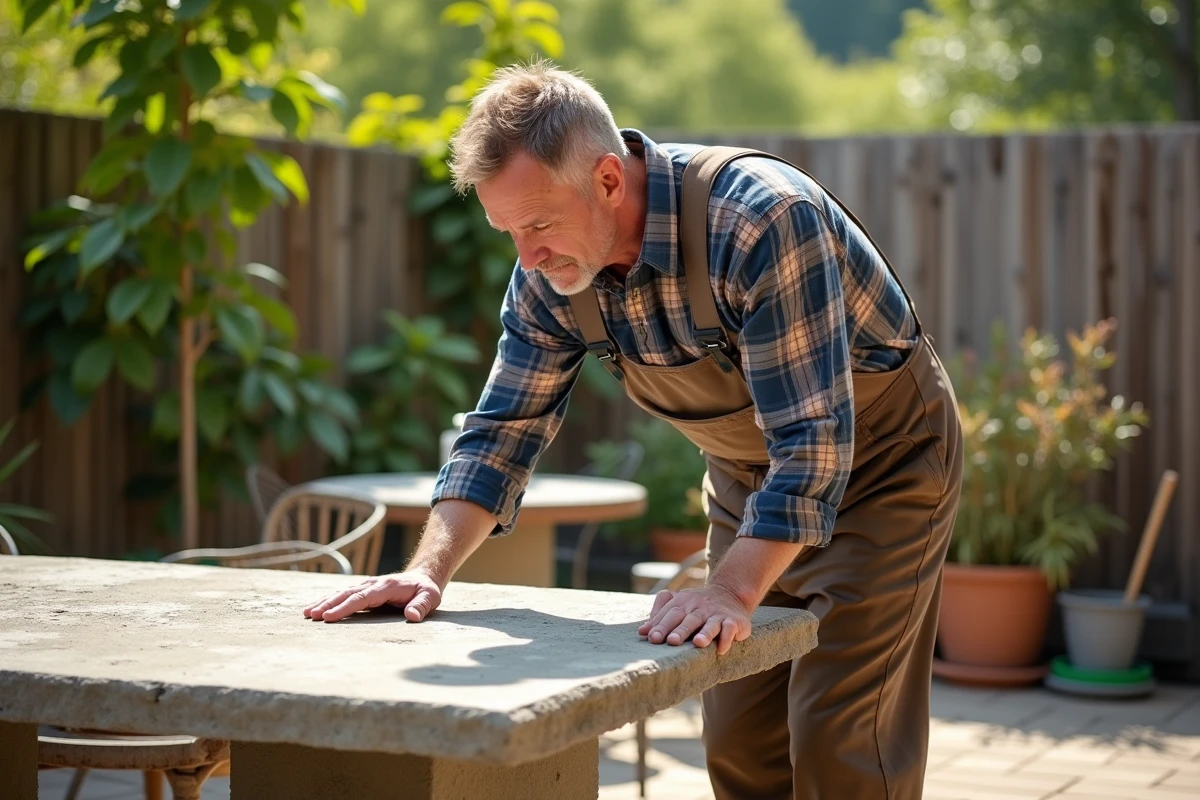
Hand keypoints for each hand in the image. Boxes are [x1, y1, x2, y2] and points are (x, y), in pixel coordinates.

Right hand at [303, 571, 442, 622]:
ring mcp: (367, 586)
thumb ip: (421, 606)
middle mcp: (373, 584)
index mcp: (386, 587)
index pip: (362, 598)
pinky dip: (329, 600)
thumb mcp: (430, 597)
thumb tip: (412, 616)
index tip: (329, 616)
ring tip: (307, 613)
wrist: (422, 578)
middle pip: (347, 594)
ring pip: (342, 593)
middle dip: (328, 604)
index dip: (345, 607)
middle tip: (311, 615)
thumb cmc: (425, 590)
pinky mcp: (363, 590)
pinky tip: (317, 608)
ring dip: (325, 602)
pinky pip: (344, 595)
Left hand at [637, 584, 751, 654]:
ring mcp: (717, 614)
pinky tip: (721, 649)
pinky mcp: (734, 621)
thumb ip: (660, 615)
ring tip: (698, 643)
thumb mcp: (679, 605)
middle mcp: (700, 606)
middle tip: (671, 641)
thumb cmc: (697, 606)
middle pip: (689, 618)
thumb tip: (642, 631)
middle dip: (680, 630)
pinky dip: (727, 638)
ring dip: (705, 633)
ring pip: (710, 624)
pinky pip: (731, 628)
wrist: (731, 593)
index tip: (650, 637)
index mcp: (684, 602)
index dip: (660, 625)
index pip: (670, 613)